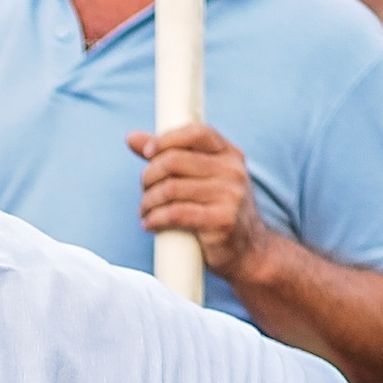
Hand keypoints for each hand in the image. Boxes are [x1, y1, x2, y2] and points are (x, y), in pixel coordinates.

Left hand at [127, 121, 263, 283]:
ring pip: (170, 189)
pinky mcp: (221, 221)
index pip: (197, 132)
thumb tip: (133, 138)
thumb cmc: (218, 210)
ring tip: (145, 211)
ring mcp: (230, 196)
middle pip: (175, 161)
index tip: (148, 153)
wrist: (249, 250)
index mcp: (230, 155)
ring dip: (148, 201)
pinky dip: (156, 219)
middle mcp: (233, 171)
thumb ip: (170, 155)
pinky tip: (150, 224)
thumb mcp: (202, 177)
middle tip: (144, 191)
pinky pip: (176, 213)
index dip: (167, 139)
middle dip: (149, 176)